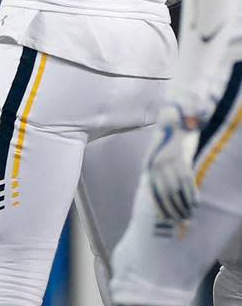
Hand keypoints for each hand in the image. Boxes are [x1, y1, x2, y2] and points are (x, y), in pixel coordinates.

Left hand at [147, 104, 202, 222]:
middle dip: (174, 210)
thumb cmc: (166, 145)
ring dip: (184, 205)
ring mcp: (170, 162)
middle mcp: (158, 165)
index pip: (154, 192)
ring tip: (189, 215)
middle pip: (166, 194)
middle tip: (181, 221)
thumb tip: (158, 195)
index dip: (161, 208)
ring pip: (177, 190)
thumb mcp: (156, 159)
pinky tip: (195, 204)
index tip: (167, 220)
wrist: (174, 123)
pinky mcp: (183, 159)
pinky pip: (188, 181)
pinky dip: (192, 195)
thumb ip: (157, 174)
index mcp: (150, 167)